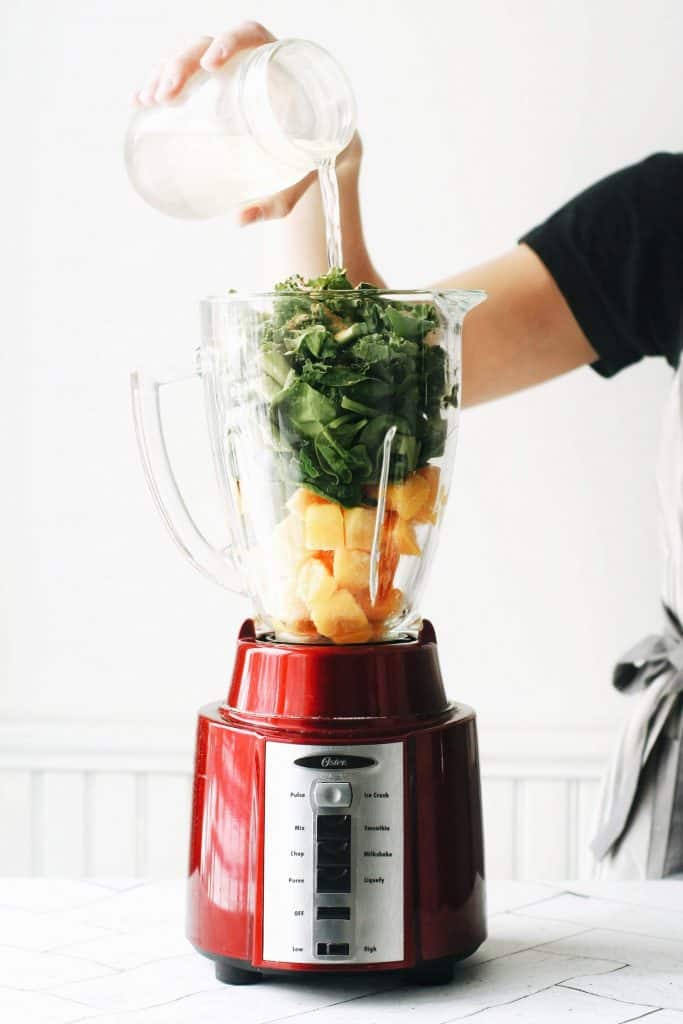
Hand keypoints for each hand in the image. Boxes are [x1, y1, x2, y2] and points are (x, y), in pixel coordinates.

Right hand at [132, 21, 361, 225]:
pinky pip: (182, 78)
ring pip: (188, 59)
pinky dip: (158, 85)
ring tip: (145, 101)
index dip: (228, 42)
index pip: (250, 35)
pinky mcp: (212, 88)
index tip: (210, 64)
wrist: (313, 152)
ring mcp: (227, 74)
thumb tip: (239, 220)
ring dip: (162, 74)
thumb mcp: (297, 179)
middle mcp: (249, 63)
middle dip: (180, 65)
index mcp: (278, 67)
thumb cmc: (309, 159)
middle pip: (208, 46)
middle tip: (164, 95)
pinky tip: (138, 102)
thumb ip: (275, 201)